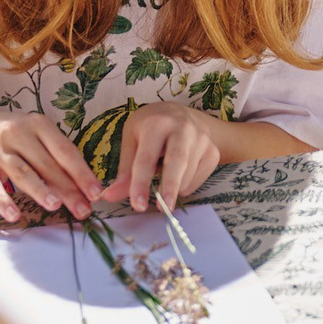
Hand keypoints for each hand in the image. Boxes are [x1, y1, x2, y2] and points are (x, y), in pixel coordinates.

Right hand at [0, 109, 101, 223]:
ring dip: (40, 190)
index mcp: (39, 125)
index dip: (82, 173)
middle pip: (47, 164)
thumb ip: (54, 155)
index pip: (65, 151)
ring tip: (55, 206)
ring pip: (22, 172)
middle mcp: (18, 134)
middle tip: (83, 209)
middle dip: (67, 188)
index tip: (96, 193)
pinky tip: (14, 214)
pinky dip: (3, 201)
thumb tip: (81, 184)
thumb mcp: (35, 135)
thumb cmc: (12, 137)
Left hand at [99, 103, 228, 213]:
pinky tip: (179, 174)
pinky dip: (185, 186)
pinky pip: (198, 180)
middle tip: (163, 209)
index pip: (147, 158)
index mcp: (157, 124)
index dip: (140, 184)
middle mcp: (183, 128)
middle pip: (177, 162)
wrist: (181, 114)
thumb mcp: (132, 141)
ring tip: (163, 174)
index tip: (138, 205)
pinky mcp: (213, 151)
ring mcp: (202, 139)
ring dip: (172, 188)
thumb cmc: (150, 128)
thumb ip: (124, 171)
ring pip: (187, 176)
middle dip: (170, 187)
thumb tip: (109, 197)